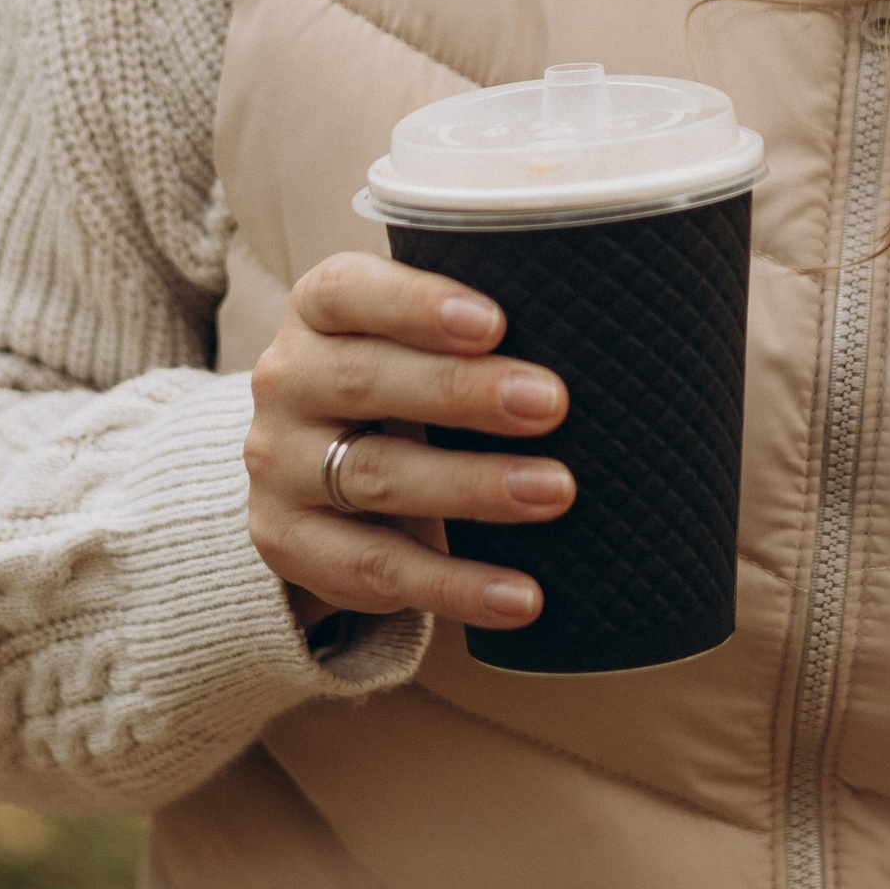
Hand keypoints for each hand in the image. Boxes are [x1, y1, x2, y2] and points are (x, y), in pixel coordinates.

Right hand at [245, 251, 570, 639]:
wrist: (309, 472)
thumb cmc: (404, 385)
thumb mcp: (414, 343)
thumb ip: (478, 333)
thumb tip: (612, 337)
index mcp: (320, 311)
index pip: (350, 292)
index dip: (417, 305)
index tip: (494, 322)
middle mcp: (286, 380)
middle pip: (368, 381)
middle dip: (463, 393)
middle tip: (553, 404)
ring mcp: (277, 465)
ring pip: (378, 477)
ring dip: (474, 487)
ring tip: (557, 492)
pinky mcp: (289, 543)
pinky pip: (376, 570)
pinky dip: (456, 586)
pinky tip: (522, 596)